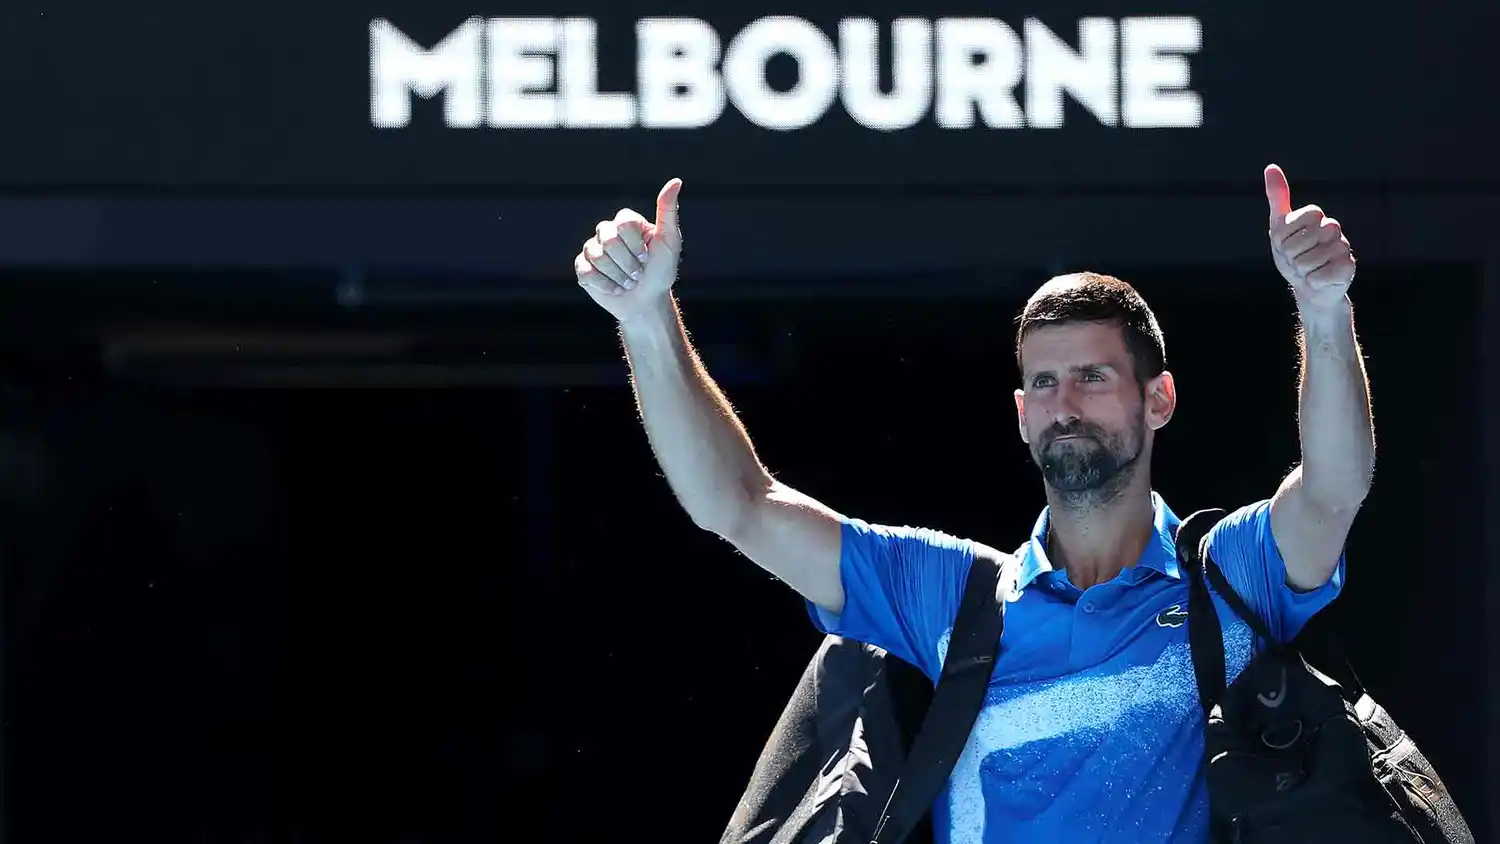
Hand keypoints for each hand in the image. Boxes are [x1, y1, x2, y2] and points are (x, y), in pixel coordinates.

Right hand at [573, 178, 683, 321]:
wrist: (647, 301)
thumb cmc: (661, 270)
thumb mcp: (670, 241)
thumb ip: (668, 211)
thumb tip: (676, 181)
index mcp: (625, 222)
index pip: (623, 223)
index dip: (635, 245)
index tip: (647, 256)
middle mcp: (606, 232)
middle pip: (609, 241)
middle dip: (628, 263)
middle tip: (638, 273)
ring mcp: (592, 249)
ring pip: (598, 257)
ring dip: (619, 276)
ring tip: (628, 282)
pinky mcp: (583, 268)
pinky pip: (586, 272)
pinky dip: (605, 285)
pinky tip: (615, 289)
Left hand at [1264, 164, 1354, 312]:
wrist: (1308, 287)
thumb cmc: (1292, 255)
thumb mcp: (1280, 227)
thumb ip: (1278, 197)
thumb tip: (1271, 167)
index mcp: (1318, 218)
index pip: (1307, 216)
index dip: (1289, 234)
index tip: (1287, 242)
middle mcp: (1334, 230)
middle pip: (1306, 239)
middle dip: (1291, 254)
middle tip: (1296, 259)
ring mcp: (1343, 249)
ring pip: (1309, 260)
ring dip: (1301, 270)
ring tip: (1306, 270)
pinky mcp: (1348, 268)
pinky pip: (1320, 276)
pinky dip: (1312, 281)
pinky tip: (1317, 280)